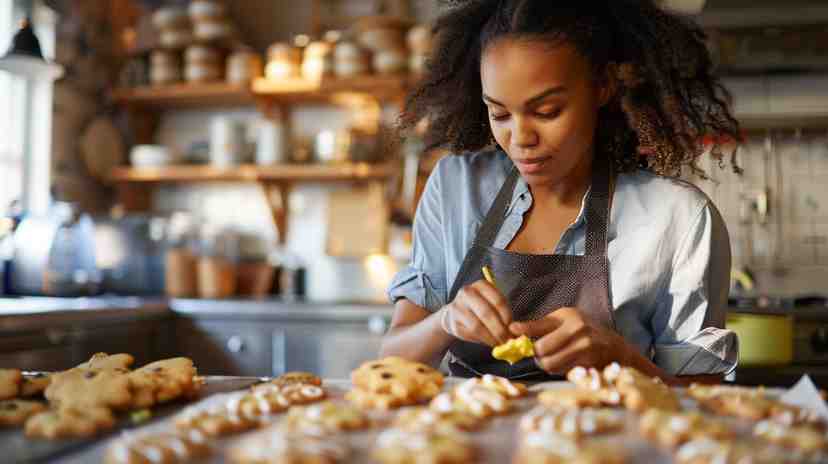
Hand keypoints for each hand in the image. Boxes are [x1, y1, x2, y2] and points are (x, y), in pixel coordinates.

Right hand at [439, 280, 512, 345]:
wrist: (456, 313)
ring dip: (490, 338)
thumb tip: (516, 331)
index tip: (512, 329)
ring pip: (477, 327)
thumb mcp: (494, 304)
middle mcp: (467, 292)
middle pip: (486, 313)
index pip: (498, 301)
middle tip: (507, 340)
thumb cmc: (481, 308)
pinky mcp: (452, 323)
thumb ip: (505, 314)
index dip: (507, 317)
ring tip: (498, 342)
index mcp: (481, 285)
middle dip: (499, 330)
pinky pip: (469, 335)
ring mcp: (457, 307)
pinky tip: (486, 340)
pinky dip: (480, 340)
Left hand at [509, 307, 629, 373]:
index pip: (537, 328)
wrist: (614, 347)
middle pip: (541, 350)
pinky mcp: (589, 364)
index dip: (522, 337)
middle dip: (536, 355)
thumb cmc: (583, 331)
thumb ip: (538, 326)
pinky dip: (558, 371)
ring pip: (549, 364)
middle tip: (539, 355)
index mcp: (569, 317)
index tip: (512, 336)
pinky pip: (561, 372)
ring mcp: (586, 348)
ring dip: (546, 365)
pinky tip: (564, 364)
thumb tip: (512, 328)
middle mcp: (578, 330)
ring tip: (551, 359)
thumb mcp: (563, 321)